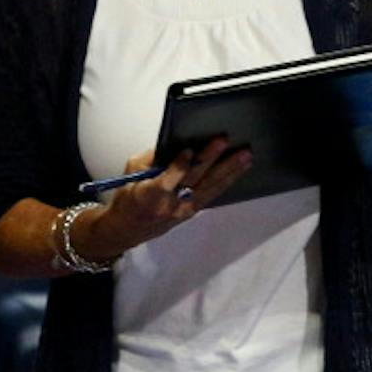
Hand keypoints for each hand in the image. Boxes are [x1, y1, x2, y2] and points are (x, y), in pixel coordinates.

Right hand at [89, 138, 252, 255]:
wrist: (127, 229)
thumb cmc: (128, 197)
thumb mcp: (131, 172)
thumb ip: (153, 157)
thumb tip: (176, 141)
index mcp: (149, 195)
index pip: (168, 179)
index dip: (179, 164)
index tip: (190, 148)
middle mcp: (170, 205)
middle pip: (194, 179)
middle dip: (211, 159)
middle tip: (224, 141)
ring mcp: (183, 211)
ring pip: (210, 188)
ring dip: (229, 170)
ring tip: (245, 156)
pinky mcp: (192, 212)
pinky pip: (212, 195)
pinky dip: (227, 181)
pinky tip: (239, 170)